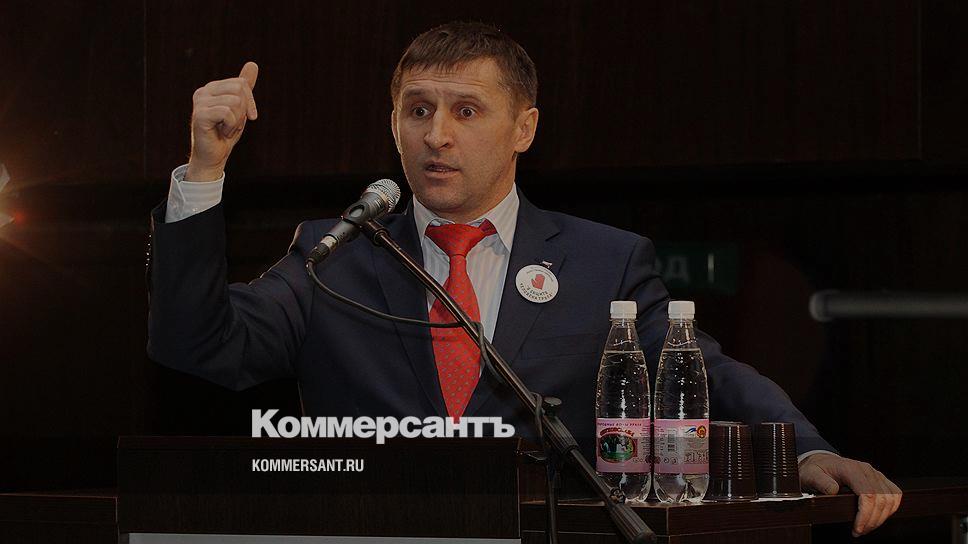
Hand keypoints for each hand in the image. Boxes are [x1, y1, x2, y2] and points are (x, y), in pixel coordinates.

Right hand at [186, 62, 258, 180]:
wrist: (213, 156)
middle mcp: (203, 91)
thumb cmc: (225, 133)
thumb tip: (253, 64)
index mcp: (212, 88)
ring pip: (235, 101)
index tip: (246, 117)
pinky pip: (228, 113)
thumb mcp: (239, 108)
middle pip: (239, 89)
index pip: (241, 83)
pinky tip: (221, 132)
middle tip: (232, 124)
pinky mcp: (200, 115)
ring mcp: (200, 102)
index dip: (249, 102)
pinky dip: (230, 126)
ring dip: (236, 120)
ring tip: (225, 128)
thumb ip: (244, 87)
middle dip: (243, 111)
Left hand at [799, 452, 901, 536]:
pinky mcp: (880, 480)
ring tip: (866, 527)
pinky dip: (889, 509)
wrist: (822, 462)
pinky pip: (895, 495)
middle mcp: (867, 470)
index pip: (868, 494)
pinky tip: (877, 518)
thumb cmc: (817, 470)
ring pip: (890, 499)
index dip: (865, 515)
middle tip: (859, 531)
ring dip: (881, 518)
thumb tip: (833, 490)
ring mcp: (875, 474)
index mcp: (851, 468)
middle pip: (881, 500)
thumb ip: (820, 482)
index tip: (857, 528)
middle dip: (872, 520)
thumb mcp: (811, 474)